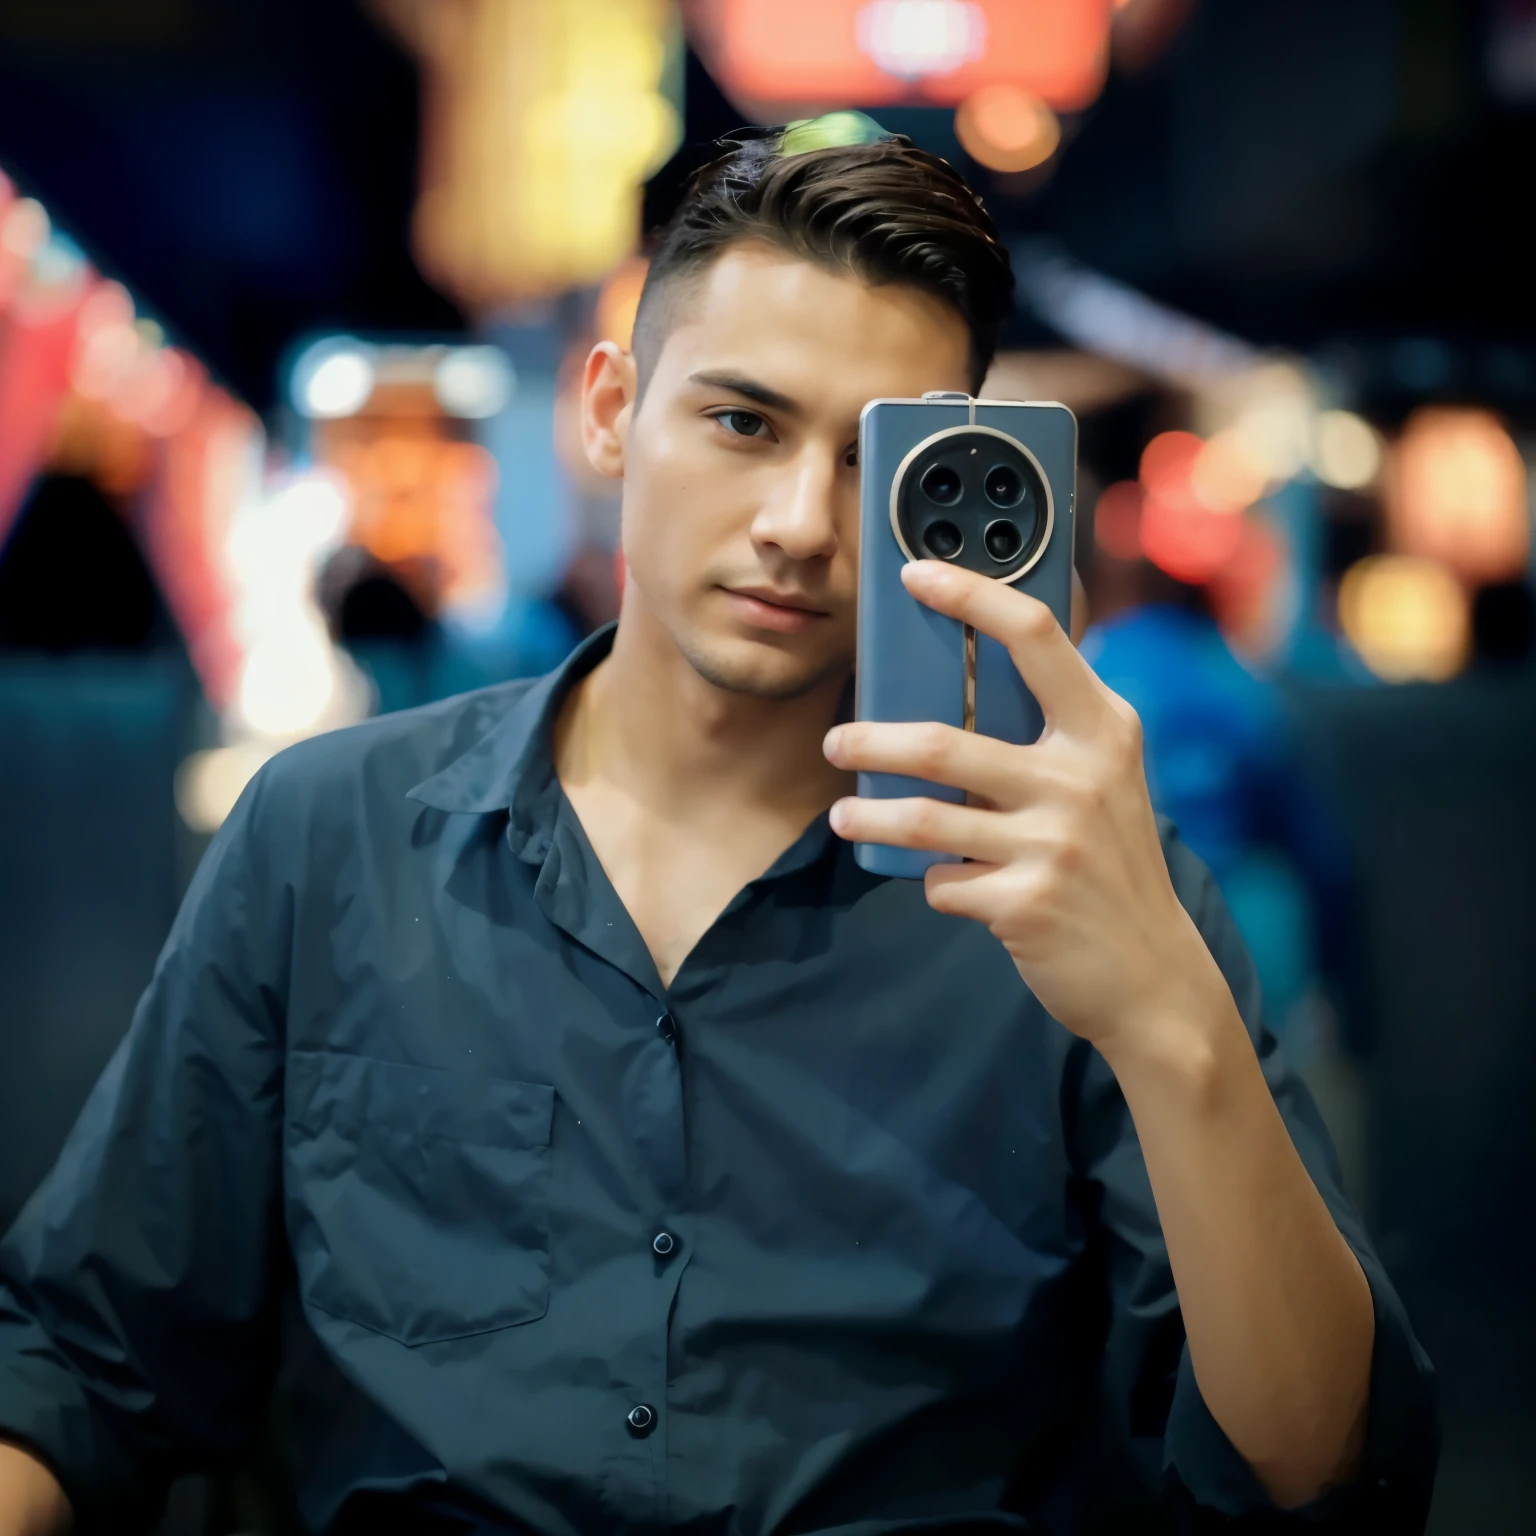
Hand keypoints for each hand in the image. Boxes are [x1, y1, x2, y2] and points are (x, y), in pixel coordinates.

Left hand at [823, 560, 1228, 1052]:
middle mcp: (1082, 778)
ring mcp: (1055, 842)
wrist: (1153, 978)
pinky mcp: (1026, 901)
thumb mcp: (1103, 784)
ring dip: (868, 817)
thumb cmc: (1111, 866)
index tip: (916, 573)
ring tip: (842, 817)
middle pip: (941, 742)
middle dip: (870, 741)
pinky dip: (935, 882)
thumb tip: (950, 693)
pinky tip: (945, 885)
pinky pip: (943, 880)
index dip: (972, 594)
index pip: (1036, 635)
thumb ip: (1048, 737)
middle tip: (837, 742)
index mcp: (1104, 730)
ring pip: (923, 818)